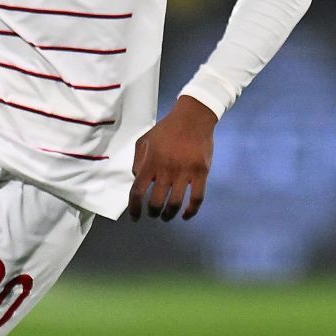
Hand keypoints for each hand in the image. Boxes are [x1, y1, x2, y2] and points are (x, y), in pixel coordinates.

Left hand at [126, 96, 216, 220]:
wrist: (193, 118)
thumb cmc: (167, 129)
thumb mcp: (145, 140)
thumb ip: (138, 160)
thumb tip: (137, 179)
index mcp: (150, 162)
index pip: (138, 192)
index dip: (134, 208)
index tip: (135, 217)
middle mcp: (166, 170)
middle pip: (157, 202)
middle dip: (153, 212)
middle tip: (154, 214)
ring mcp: (185, 172)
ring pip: (175, 203)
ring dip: (169, 214)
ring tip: (166, 216)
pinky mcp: (201, 173)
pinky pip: (197, 198)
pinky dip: (191, 211)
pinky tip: (186, 215)